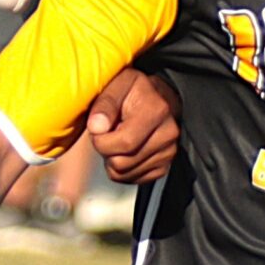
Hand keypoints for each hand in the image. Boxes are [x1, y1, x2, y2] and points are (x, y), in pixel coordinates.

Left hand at [87, 67, 181, 183]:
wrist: (158, 98)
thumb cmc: (135, 91)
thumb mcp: (117, 84)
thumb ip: (105, 104)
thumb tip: (96, 127)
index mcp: (157, 110)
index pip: (124, 143)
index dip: (101, 141)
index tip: (98, 129)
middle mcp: (167, 134)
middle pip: (122, 162)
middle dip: (106, 151)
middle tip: (108, 134)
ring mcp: (168, 153)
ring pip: (125, 174)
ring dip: (113, 160)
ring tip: (117, 140)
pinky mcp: (163, 167)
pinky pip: (132, 180)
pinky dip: (122, 169)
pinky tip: (124, 151)